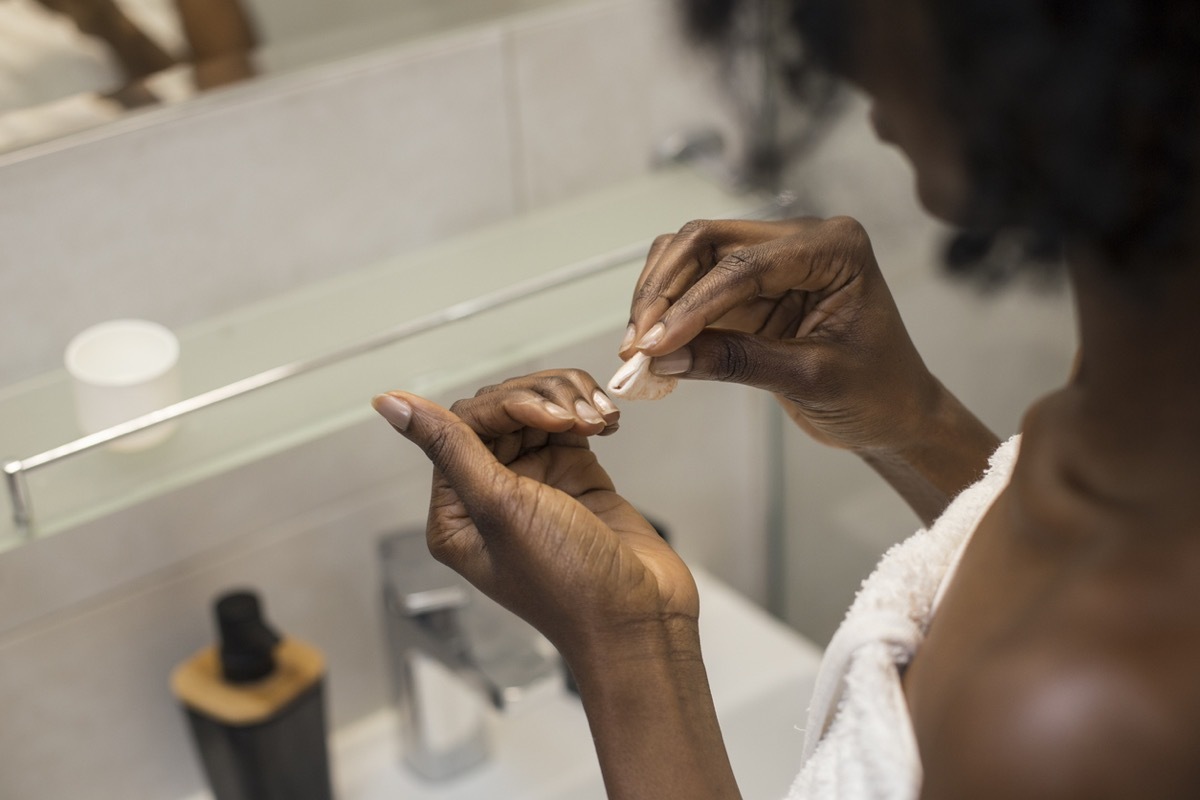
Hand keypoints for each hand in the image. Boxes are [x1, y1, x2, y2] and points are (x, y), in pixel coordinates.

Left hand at [371, 370, 697, 663]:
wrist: (639, 618)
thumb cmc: (566, 581)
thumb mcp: (499, 508)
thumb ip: (448, 446)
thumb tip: (388, 402)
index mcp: (456, 509)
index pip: (464, 424)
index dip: (508, 406)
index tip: (552, 418)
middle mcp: (489, 494)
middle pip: (501, 410)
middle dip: (544, 401)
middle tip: (580, 418)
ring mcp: (535, 484)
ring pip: (538, 410)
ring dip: (570, 402)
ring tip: (600, 421)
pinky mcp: (574, 478)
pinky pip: (571, 426)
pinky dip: (589, 415)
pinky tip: (607, 425)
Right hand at [622, 216, 941, 454]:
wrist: (894, 413)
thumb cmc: (876, 392)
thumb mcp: (810, 380)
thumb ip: (737, 361)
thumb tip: (662, 356)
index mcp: (834, 248)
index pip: (745, 264)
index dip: (692, 304)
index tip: (654, 343)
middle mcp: (800, 239)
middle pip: (705, 240)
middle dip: (664, 291)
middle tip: (637, 344)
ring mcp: (771, 260)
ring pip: (689, 255)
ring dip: (656, 297)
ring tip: (637, 349)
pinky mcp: (749, 288)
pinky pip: (692, 286)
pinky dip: (666, 313)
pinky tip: (651, 348)